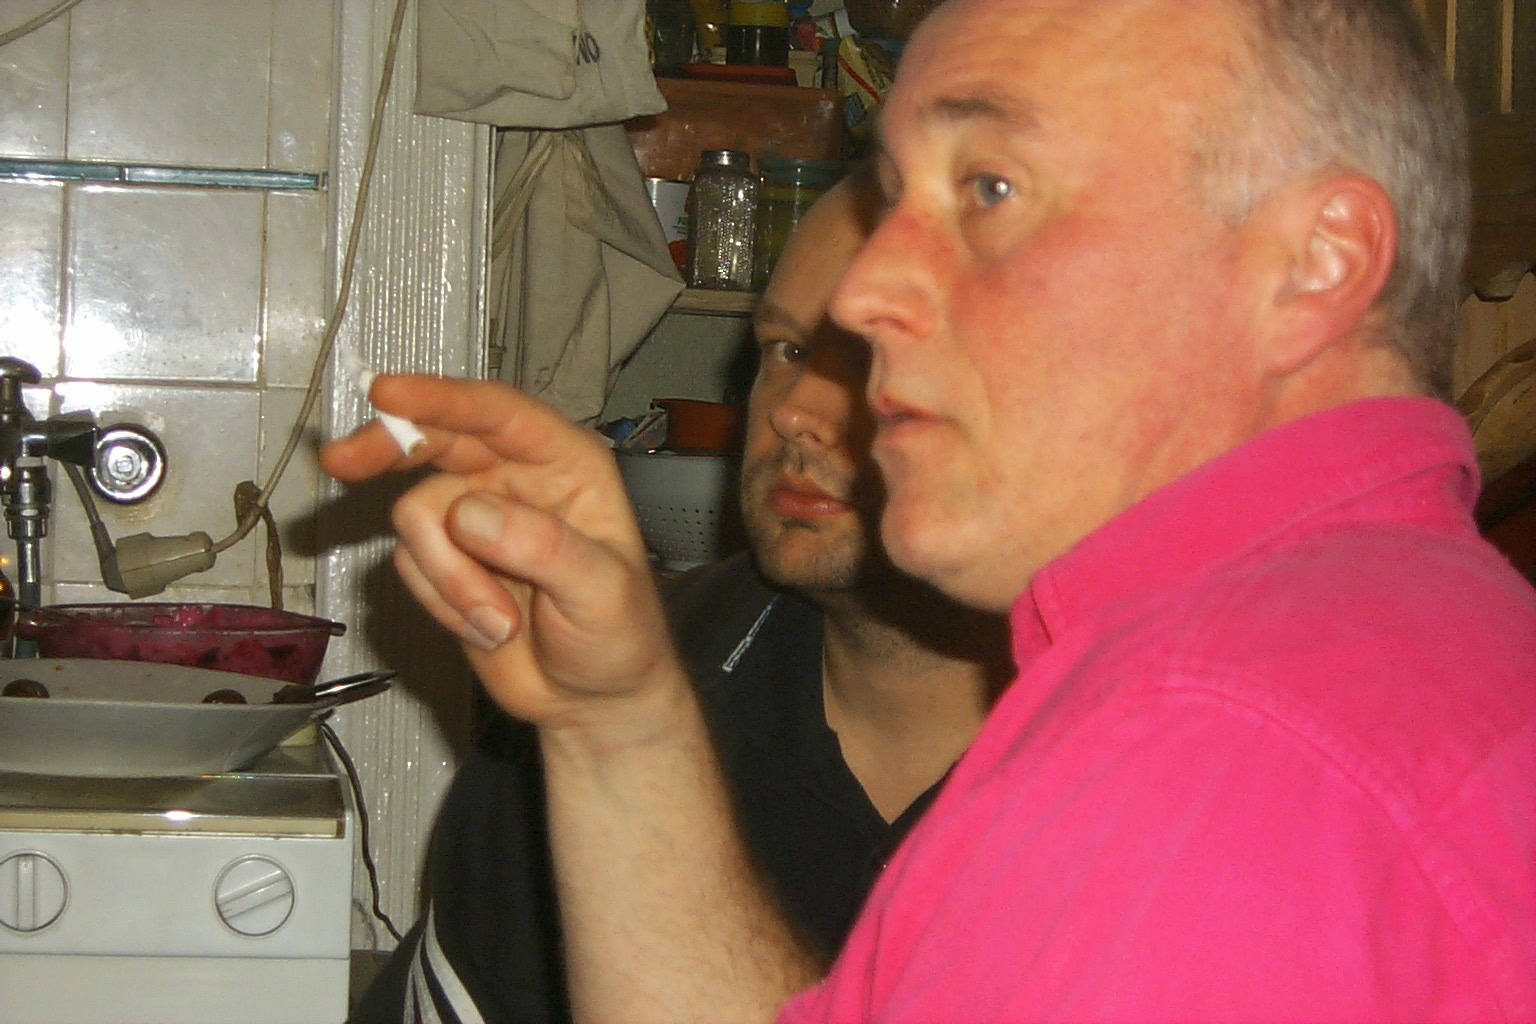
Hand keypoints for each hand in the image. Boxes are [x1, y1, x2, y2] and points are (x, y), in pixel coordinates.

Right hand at [320, 375, 681, 731]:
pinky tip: (488, 626)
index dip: (442, 400)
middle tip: (343, 461)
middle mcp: (514, 479)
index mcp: (565, 464)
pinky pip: (410, 566)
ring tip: (501, 621)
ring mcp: (473, 519)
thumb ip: (543, 548)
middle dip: (388, 450)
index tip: (390, 394)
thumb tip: (472, 515)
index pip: (499, 414)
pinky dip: (442, 603)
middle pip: (434, 440)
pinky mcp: (444, 560)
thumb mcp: (602, 591)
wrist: (589, 698)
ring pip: (417, 518)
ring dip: (450, 580)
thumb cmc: (619, 635)